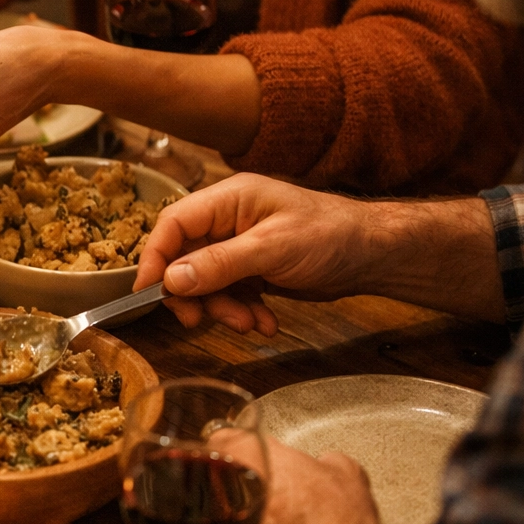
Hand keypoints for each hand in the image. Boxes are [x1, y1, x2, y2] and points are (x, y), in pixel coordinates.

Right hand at [133, 174, 412, 335]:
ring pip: (207, 281)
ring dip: (223, 308)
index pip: (174, 224)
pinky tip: (265, 323)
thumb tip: (171, 279)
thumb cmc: (331, 236)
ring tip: (250, 325)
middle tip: (199, 320)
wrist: (377, 255)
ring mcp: (241, 245)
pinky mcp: (254, 268)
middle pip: (185, 257)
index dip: (155, 257)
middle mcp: (229, 219)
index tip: (147, 291)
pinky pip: (231, 292)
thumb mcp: (272, 250)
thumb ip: (219, 264)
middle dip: (194, 293)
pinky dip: (243, 311)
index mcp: (228, 199)